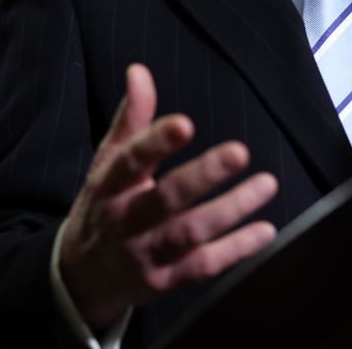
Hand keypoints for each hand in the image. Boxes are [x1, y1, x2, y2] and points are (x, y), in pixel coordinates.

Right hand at [58, 64, 278, 330]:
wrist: (84, 275)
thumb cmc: (105, 205)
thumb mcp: (108, 161)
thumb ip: (131, 118)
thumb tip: (139, 71)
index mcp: (110, 186)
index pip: (130, 161)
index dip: (155, 142)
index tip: (184, 123)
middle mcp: (126, 221)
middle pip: (166, 199)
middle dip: (203, 175)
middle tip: (239, 152)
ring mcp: (146, 254)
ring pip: (190, 233)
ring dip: (231, 209)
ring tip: (266, 184)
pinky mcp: (165, 281)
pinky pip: (203, 266)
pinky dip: (235, 250)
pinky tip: (265, 231)